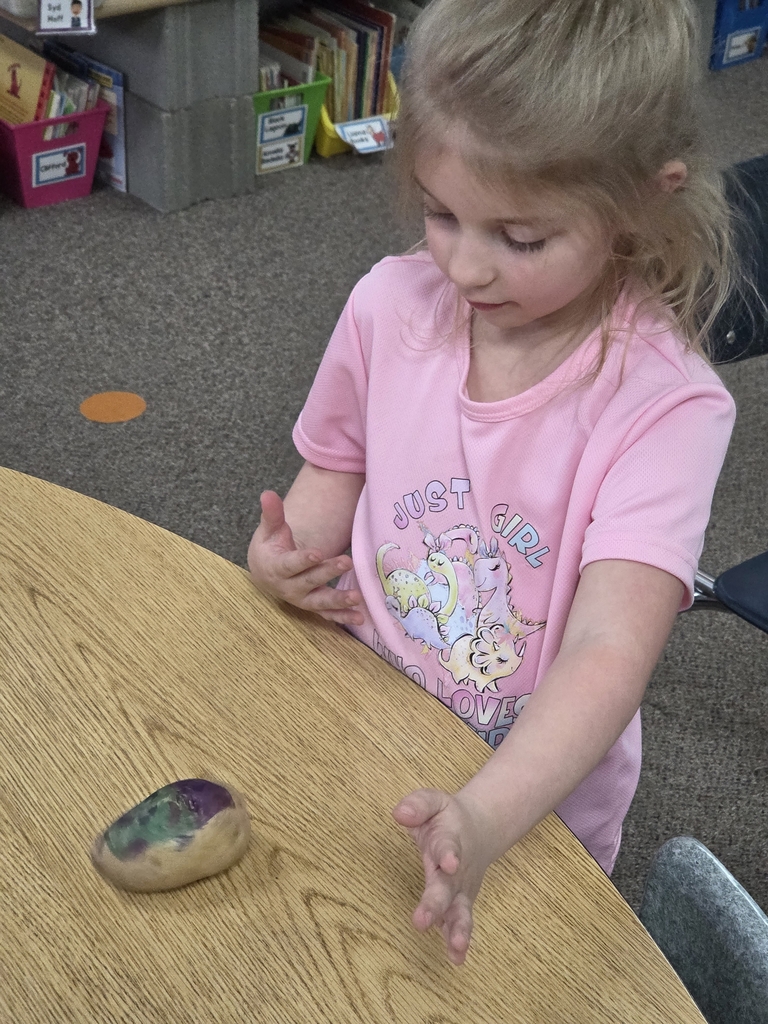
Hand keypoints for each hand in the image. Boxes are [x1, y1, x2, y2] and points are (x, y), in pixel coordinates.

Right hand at [247, 490, 364, 625]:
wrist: (265, 572)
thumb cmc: (270, 547)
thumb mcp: (269, 530)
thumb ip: (272, 514)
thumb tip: (267, 494)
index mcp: (276, 568)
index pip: (291, 564)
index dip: (303, 560)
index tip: (318, 553)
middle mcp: (288, 587)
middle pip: (310, 581)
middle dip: (328, 573)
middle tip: (347, 562)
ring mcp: (302, 599)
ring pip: (320, 602)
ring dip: (338, 601)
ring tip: (356, 597)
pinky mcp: (313, 607)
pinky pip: (328, 614)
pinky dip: (343, 617)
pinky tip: (359, 618)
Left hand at [392, 788, 494, 965]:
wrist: (481, 828)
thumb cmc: (448, 818)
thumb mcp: (433, 802)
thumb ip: (417, 805)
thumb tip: (400, 813)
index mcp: (448, 839)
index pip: (448, 846)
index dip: (448, 854)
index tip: (450, 862)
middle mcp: (457, 869)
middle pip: (448, 887)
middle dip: (436, 904)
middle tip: (422, 920)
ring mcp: (461, 888)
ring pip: (460, 910)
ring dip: (458, 929)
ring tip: (456, 947)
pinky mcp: (461, 903)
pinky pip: (460, 922)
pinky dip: (459, 940)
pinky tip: (456, 959)